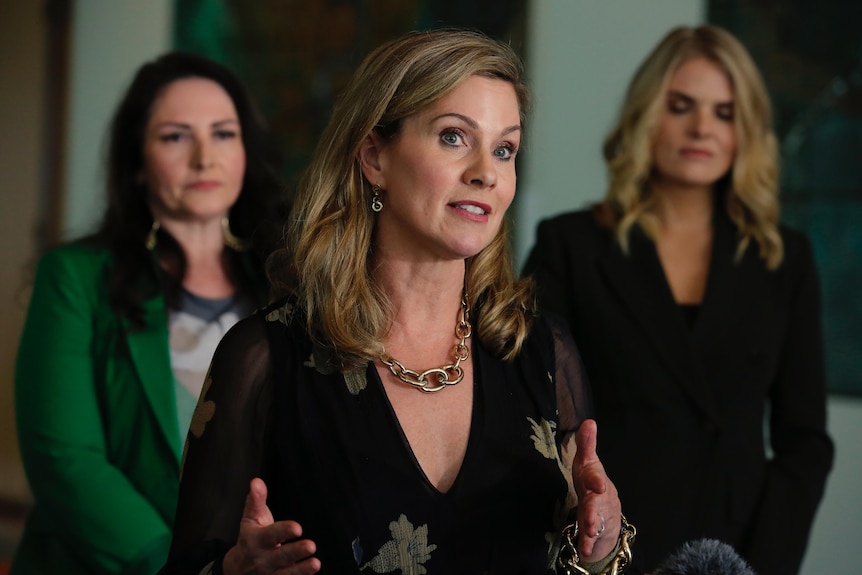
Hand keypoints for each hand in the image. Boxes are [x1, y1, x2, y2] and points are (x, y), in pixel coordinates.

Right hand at [223, 478, 320, 574]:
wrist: (237, 569)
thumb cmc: (250, 539)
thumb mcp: (250, 519)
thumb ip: (256, 500)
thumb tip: (256, 482)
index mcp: (255, 540)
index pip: (271, 535)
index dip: (284, 531)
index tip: (297, 528)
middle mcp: (262, 558)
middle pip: (281, 556)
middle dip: (295, 551)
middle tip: (311, 545)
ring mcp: (269, 573)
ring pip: (286, 573)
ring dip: (301, 569)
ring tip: (315, 563)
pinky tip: (312, 572)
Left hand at [572, 419, 620, 561]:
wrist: (607, 515)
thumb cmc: (592, 483)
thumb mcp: (587, 463)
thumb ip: (587, 444)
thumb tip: (589, 420)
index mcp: (595, 479)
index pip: (595, 476)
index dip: (597, 480)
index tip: (598, 484)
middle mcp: (601, 497)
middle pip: (597, 501)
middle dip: (595, 506)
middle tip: (593, 508)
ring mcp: (600, 516)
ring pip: (597, 520)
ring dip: (592, 523)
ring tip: (587, 529)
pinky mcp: (596, 533)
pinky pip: (591, 539)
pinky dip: (587, 544)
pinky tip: (583, 549)